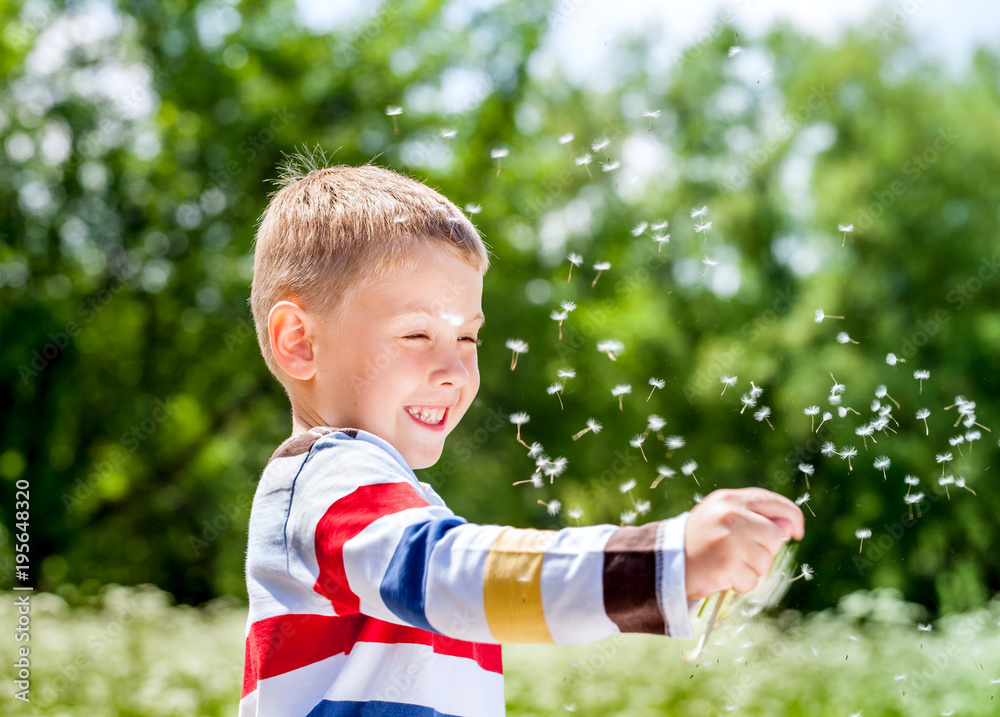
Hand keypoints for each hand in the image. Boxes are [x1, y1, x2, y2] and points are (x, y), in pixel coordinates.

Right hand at [683, 488, 804, 600]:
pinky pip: (752, 580)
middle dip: (765, 551)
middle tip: (741, 554)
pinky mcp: (726, 563)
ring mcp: (729, 538)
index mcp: (730, 499)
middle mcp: (730, 514)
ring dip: (752, 570)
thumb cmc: (700, 541)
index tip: (797, 532)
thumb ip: (757, 519)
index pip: (773, 502)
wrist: (665, 561)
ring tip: (728, 565)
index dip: (791, 517)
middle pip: (775, 536)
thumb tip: (790, 528)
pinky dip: (741, 583)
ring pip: (766, 561)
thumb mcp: (725, 520)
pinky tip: (723, 576)